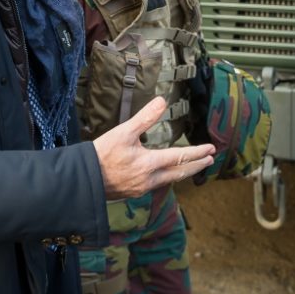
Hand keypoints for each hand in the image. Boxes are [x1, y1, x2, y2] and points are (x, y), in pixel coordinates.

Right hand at [92, 97, 215, 199]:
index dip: (197, 152)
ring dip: (183, 172)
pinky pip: (157, 184)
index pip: (180, 157)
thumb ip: (145, 117)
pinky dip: (168, 178)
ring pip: (170, 180)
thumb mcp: (124, 131)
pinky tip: (165, 175)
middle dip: (196, 165)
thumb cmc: (102, 154)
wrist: (83, 179)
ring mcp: (142, 188)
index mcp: (149, 164)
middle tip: (209, 160)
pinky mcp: (134, 192)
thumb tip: (161, 101)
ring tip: (192, 167)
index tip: (211, 149)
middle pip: (180, 173)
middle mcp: (150, 179)